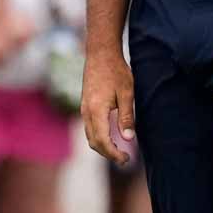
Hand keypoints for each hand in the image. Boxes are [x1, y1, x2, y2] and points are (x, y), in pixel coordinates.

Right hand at [81, 49, 136, 164]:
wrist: (100, 53)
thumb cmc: (116, 71)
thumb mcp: (126, 93)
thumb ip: (127, 116)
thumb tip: (128, 138)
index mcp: (97, 110)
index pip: (103, 141)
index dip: (114, 153)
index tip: (126, 159)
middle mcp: (87, 112)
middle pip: (94, 142)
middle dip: (108, 154)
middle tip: (125, 159)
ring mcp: (84, 109)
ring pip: (90, 136)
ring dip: (102, 147)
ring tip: (118, 150)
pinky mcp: (85, 105)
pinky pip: (89, 128)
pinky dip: (98, 137)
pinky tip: (110, 136)